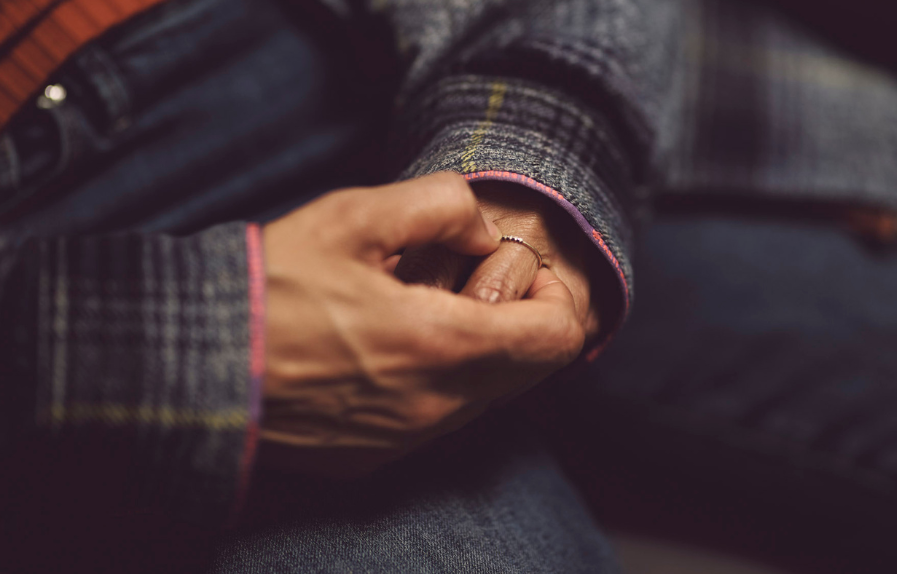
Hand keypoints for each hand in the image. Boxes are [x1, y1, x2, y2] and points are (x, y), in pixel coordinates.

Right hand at [259, 173, 584, 476]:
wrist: (190, 365)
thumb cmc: (268, 287)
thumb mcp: (353, 216)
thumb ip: (440, 206)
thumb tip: (483, 234)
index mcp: (439, 347)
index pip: (556, 339)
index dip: (558, 296)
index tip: (526, 270)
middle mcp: (434, 408)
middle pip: (528, 371)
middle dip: (521, 321)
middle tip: (473, 280)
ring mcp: (405, 439)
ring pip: (485, 396)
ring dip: (478, 351)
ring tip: (422, 307)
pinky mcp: (374, 456)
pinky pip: (439, 417)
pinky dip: (439, 380)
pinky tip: (390, 346)